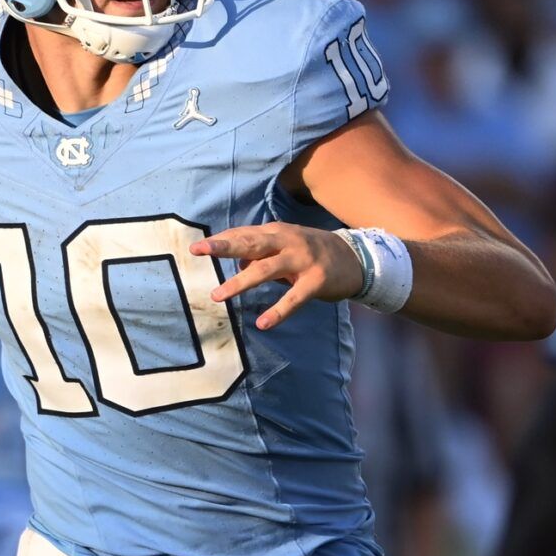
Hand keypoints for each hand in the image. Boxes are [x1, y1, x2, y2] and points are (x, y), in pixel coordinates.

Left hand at [191, 223, 363, 329]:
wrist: (357, 258)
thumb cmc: (314, 252)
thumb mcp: (287, 245)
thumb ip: (262, 250)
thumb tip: (237, 261)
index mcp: (278, 232)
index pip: (245, 234)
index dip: (222, 240)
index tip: (197, 247)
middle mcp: (288, 242)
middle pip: (251, 242)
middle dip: (223, 246)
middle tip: (199, 250)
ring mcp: (302, 260)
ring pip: (265, 270)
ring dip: (240, 282)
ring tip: (217, 296)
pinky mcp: (316, 281)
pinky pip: (293, 299)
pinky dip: (278, 311)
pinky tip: (263, 323)